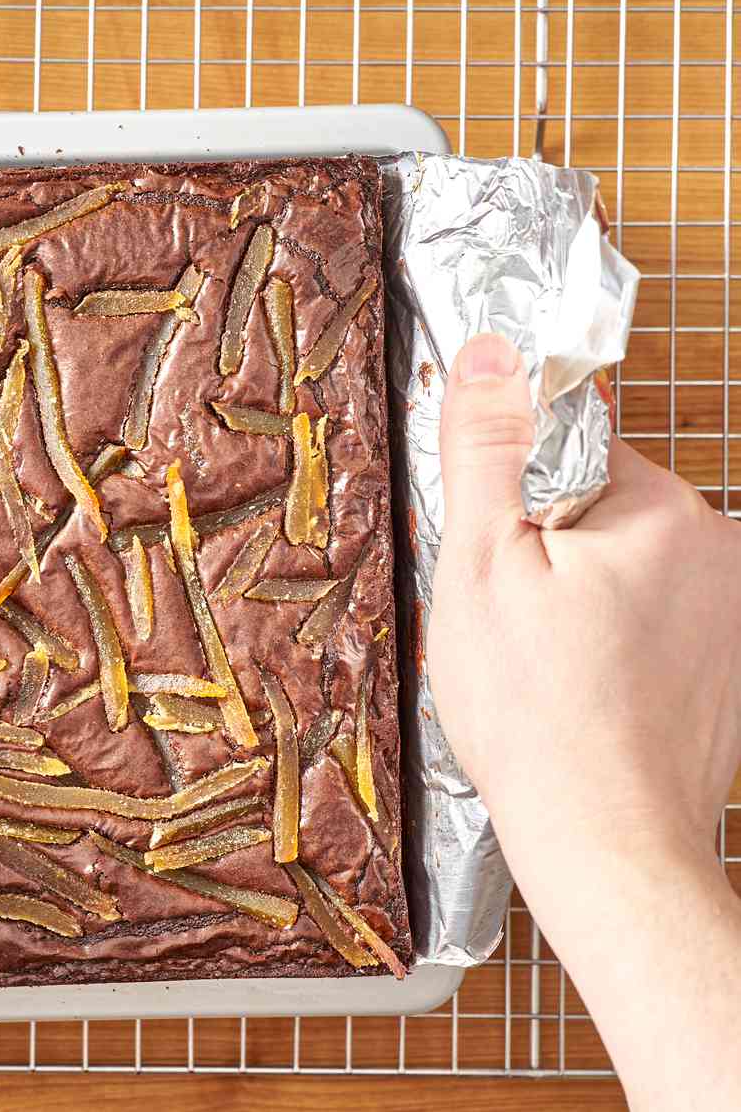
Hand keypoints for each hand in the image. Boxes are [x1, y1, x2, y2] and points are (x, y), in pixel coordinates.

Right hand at [429, 333, 740, 1110]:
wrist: (605, 844)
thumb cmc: (535, 716)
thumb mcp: (479, 568)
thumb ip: (487, 450)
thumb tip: (491, 350)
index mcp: (657, 507)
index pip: (566, 451)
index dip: (510, 504)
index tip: (495, 564)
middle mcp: (718, 544)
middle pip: (597, 508)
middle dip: (546, 553)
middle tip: (510, 626)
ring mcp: (733, 608)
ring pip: (624, 567)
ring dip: (580, 599)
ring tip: (548, 670)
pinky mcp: (732, 660)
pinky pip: (655, 618)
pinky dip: (618, 642)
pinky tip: (587, 692)